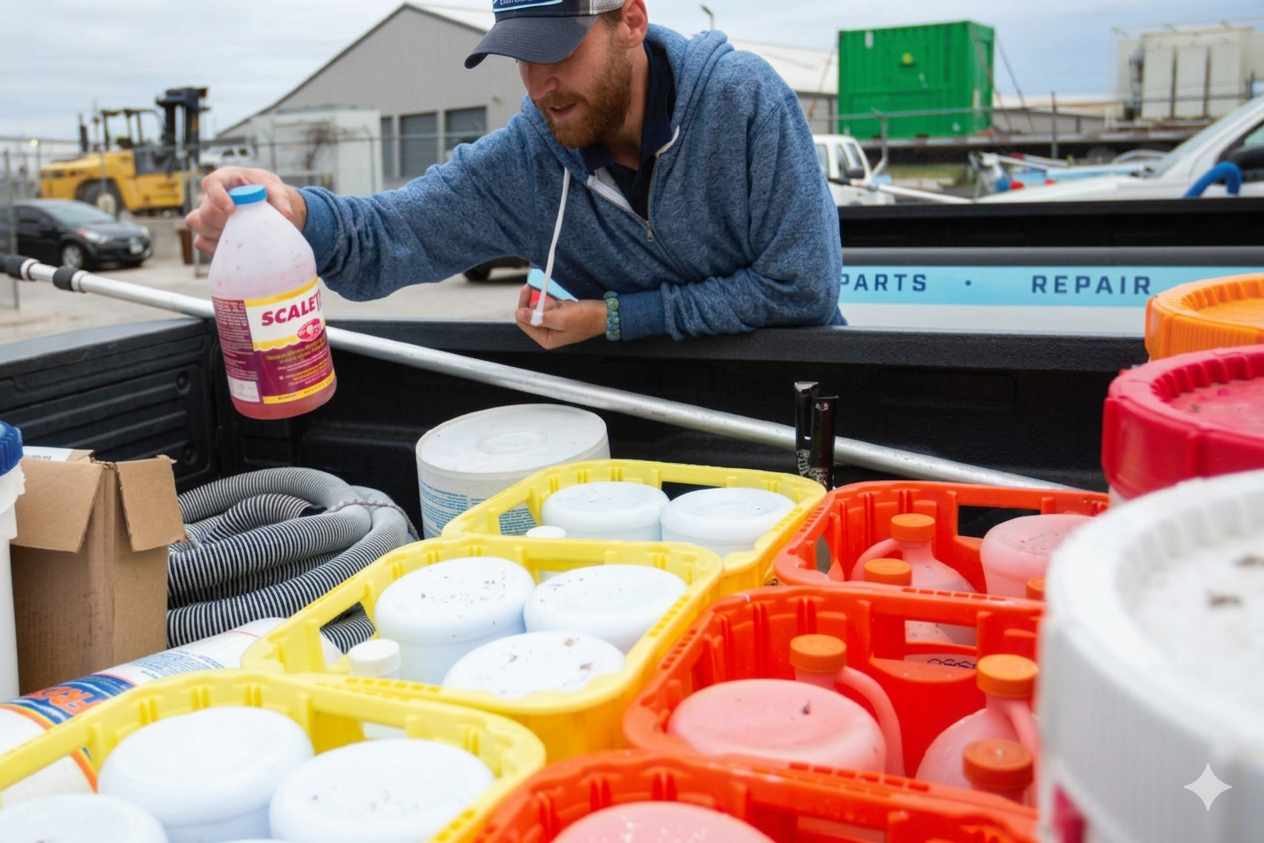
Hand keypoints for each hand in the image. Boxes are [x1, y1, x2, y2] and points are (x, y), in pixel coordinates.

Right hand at [184, 167, 306, 255]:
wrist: (266, 205)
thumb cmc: (266, 191)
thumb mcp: (275, 188)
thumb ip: (281, 199)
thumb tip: (287, 216)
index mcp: (225, 179)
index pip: (212, 183)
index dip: (218, 197)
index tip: (232, 210)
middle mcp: (211, 196)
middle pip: (206, 212)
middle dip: (225, 222)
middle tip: (247, 225)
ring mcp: (206, 215)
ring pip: (198, 225)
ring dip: (220, 234)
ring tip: (242, 234)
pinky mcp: (206, 233)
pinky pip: (201, 243)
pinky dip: (215, 247)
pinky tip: (234, 246)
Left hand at [515, 285, 607, 348]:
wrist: (604, 314)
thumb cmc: (584, 318)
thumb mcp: (560, 318)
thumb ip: (538, 317)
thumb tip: (519, 314)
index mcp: (545, 339)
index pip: (523, 322)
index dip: (524, 306)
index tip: (528, 288)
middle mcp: (547, 334)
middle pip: (530, 315)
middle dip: (542, 304)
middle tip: (556, 303)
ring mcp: (552, 326)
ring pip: (540, 308)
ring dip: (551, 303)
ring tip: (565, 306)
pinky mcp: (558, 318)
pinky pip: (550, 307)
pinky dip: (557, 303)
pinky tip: (567, 305)